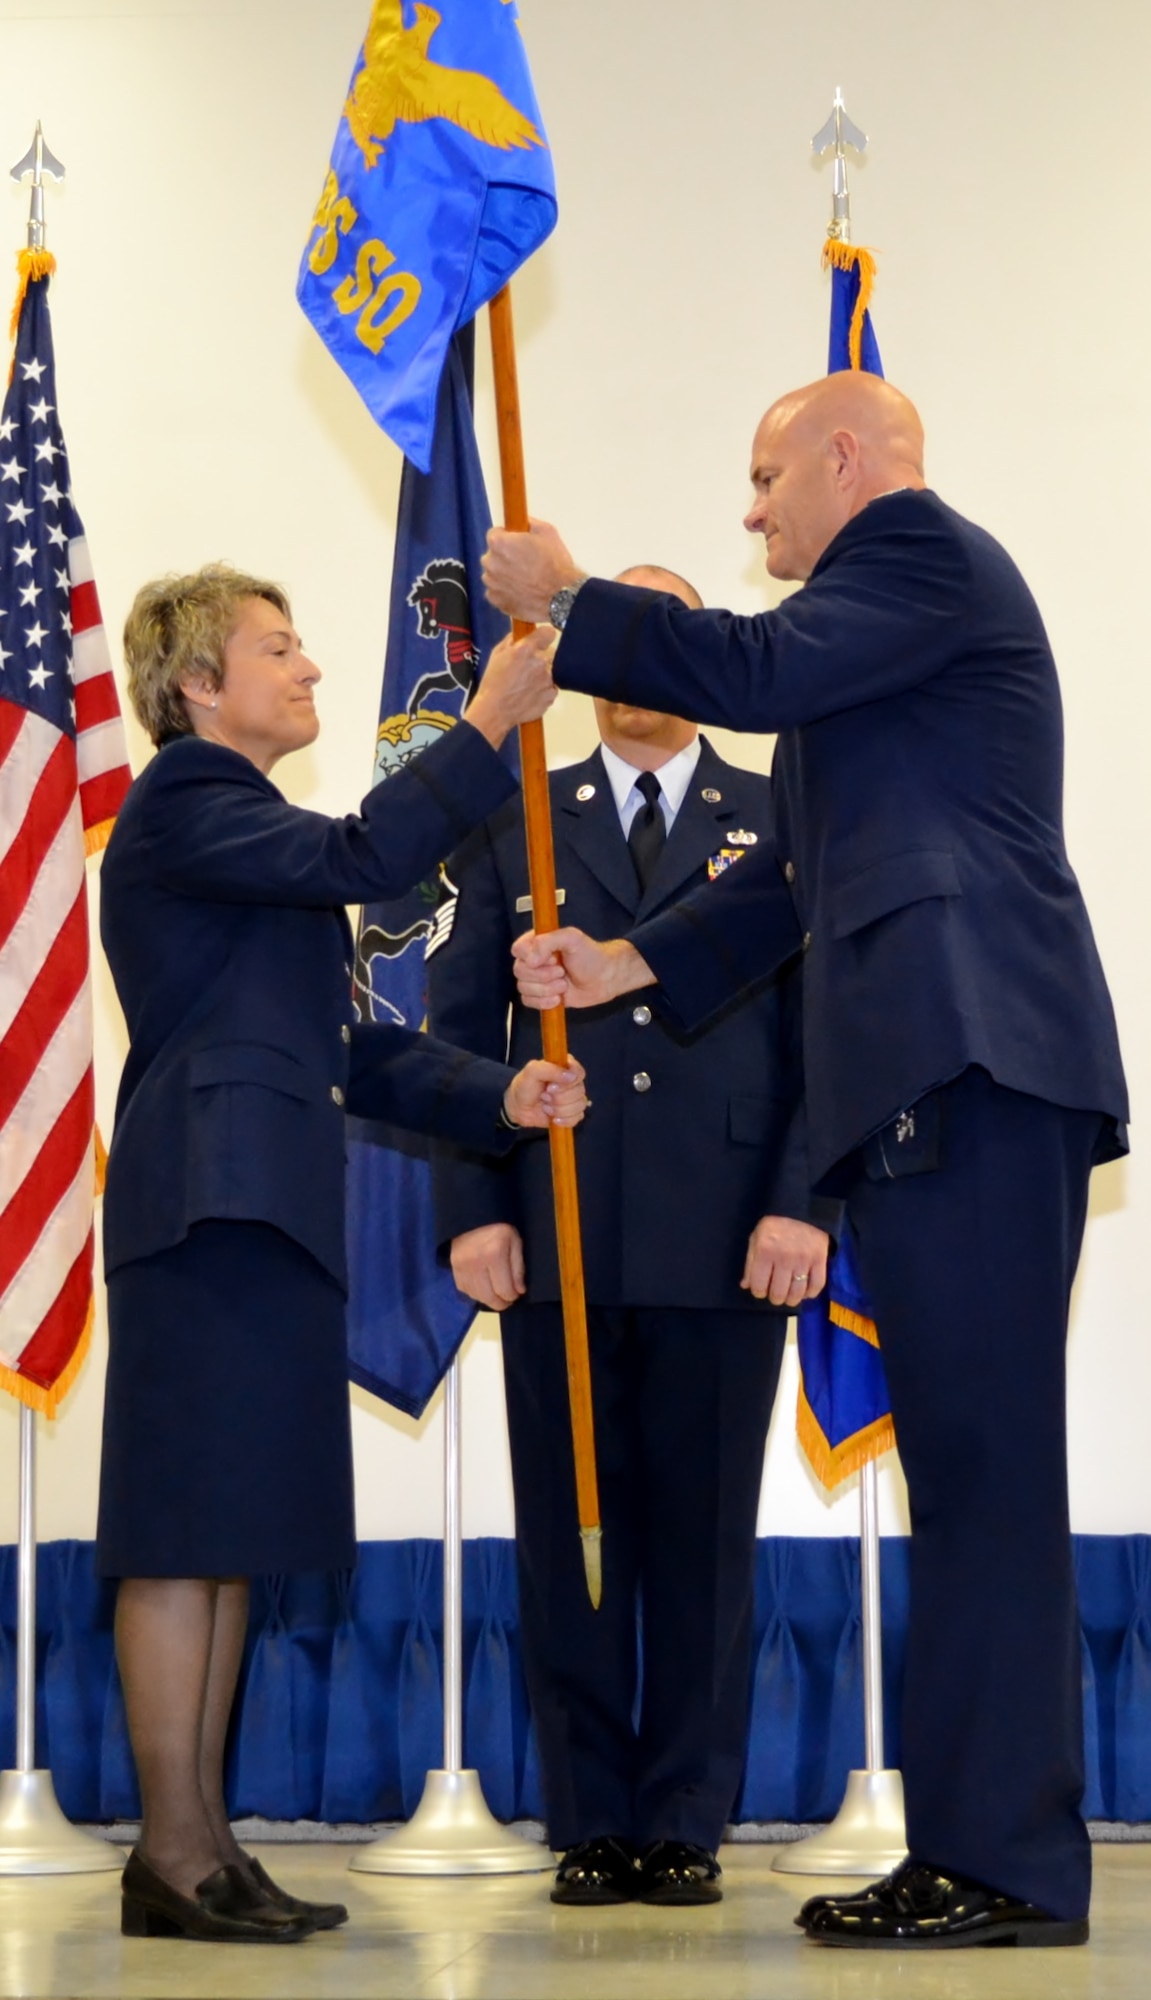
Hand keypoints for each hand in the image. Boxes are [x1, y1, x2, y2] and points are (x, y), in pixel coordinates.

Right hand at [450, 1223, 524, 1311]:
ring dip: (488, 1299)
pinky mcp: (453, 1267)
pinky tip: (483, 1288)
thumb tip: (519, 1291)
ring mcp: (462, 1267)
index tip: (517, 1294)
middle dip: (501, 1303)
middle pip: (488, 1297)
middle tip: (508, 1300)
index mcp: (494, 1255)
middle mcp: (476, 1263)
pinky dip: (475, 1293)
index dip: (512, 1296)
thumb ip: (518, 1267)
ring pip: (476, 1296)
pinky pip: (463, 1289)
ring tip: (496, 1294)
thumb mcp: (515, 1241)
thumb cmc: (499, 1227)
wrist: (472, 1215)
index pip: (504, 1289)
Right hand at [464, 627, 556, 748]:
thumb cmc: (493, 684)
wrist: (495, 710)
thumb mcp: (496, 654)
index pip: (549, 633)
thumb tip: (521, 634)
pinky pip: (552, 687)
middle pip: (552, 653)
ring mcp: (548, 680)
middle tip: (528, 667)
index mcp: (526, 649)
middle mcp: (540, 663)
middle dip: (542, 657)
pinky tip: (531, 692)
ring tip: (527, 683)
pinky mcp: (551, 695)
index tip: (542, 640)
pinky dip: (544, 689)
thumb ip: (512, 640)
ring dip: (544, 674)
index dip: (544, 637)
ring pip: (553, 671)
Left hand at [482, 519, 584, 622]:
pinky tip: (521, 591)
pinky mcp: (496, 601)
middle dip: (505, 557)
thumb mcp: (548, 532)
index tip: (515, 543)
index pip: (494, 534)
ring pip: (494, 575)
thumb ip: (530, 524)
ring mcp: (492, 584)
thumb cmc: (555, 565)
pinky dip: (505, 591)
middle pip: (492, 556)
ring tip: (525, 579)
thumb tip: (525, 523)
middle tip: (524, 562)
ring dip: (504, 575)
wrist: (562, 596)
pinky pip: (496, 592)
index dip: (507, 537)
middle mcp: (490, 563)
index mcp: (500, 543)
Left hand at [504, 1056, 587, 1127]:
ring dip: (559, 1109)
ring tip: (545, 1105)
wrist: (518, 1107)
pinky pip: (577, 1118)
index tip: (551, 1086)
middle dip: (558, 1097)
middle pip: (579, 1091)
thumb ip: (550, 1069)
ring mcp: (574, 1099)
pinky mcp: (572, 1114)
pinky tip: (553, 1118)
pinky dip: (564, 1120)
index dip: (568, 1081)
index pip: (579, 1072)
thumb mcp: (532, 1071)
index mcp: (565, 1067)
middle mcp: (572, 1082)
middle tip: (544, 1095)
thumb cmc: (524, 1086)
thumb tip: (571, 1076)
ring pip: (579, 1105)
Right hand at [512, 928, 655, 1010]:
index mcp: (537, 942)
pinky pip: (528, 1002)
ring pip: (523, 988)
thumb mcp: (572, 938)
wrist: (605, 979)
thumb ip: (548, 941)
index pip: (518, 949)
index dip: (531, 957)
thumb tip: (530, 960)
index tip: (551, 958)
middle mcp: (534, 960)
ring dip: (546, 989)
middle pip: (519, 971)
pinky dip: (543, 1002)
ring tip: (564, 984)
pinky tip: (558, 998)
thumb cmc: (591, 956)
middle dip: (543, 975)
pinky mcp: (541, 995)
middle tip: (562, 972)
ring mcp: (536, 979)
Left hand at [741, 1217, 829, 1306]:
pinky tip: (804, 1291)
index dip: (758, 1292)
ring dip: (791, 1299)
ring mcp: (803, 1260)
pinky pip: (816, 1286)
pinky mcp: (820, 1260)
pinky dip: (810, 1294)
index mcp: (764, 1252)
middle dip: (775, 1297)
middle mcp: (784, 1258)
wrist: (802, 1209)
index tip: (761, 1288)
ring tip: (789, 1296)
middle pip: (778, 1293)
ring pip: (797, 1294)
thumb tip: (746, 1286)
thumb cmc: (774, 1225)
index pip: (759, 1286)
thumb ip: (750, 1263)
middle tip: (775, 1293)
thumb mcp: (756, 1238)